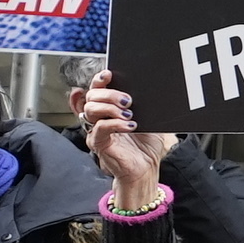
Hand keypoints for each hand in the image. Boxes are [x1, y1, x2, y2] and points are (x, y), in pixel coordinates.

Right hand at [74, 78, 169, 204]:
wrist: (145, 169)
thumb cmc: (145, 145)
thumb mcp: (149, 119)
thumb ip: (146, 104)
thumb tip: (152, 88)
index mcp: (108, 109)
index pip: (96, 89)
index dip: (99, 79)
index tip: (109, 74)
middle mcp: (98, 118)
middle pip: (91, 97)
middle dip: (109, 94)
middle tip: (128, 100)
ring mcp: (96, 131)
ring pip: (91, 110)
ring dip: (111, 107)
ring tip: (129, 114)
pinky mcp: (98, 144)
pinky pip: (100, 128)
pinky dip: (115, 124)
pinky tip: (130, 125)